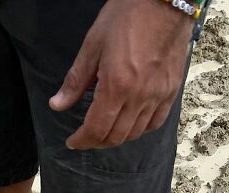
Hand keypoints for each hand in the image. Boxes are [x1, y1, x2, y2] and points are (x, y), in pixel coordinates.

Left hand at [49, 0, 193, 149]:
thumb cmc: (127, 15)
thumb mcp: (93, 44)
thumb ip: (76, 80)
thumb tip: (57, 105)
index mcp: (116, 86)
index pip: (96, 129)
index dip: (81, 140)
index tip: (72, 141)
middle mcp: (139, 97)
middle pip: (115, 137)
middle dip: (96, 142)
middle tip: (86, 137)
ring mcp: (158, 96)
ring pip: (135, 134)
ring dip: (116, 138)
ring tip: (104, 131)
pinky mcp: (171, 91)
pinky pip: (155, 123)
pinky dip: (139, 130)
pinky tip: (130, 123)